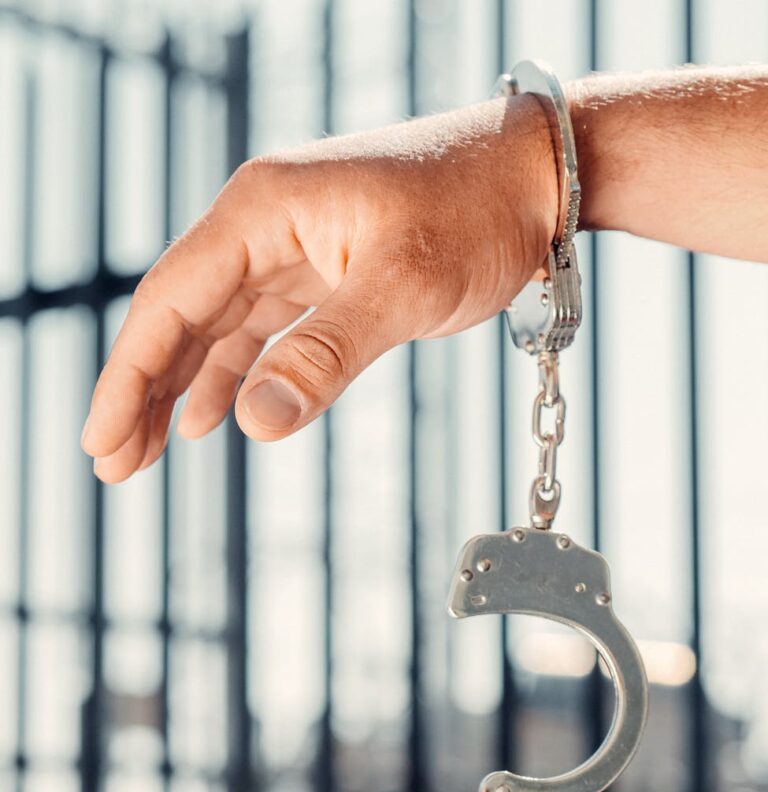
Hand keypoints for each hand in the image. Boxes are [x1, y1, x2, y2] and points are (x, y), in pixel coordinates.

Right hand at [80, 94, 557, 481]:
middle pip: (178, 317)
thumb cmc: (476, 211)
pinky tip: (212, 414)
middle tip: (112, 464)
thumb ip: (326, 353)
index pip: (168, 299)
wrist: (537, 181)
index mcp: (264, 210)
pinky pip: (260, 332)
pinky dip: (232, 374)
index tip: (100, 441)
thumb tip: (253, 424)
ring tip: (146, 453)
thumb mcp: (404, 284)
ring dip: (179, 390)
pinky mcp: (326, 277)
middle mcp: (265, 226)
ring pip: (215, 330)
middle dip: (141, 392)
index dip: (128, 375)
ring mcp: (294, 251)